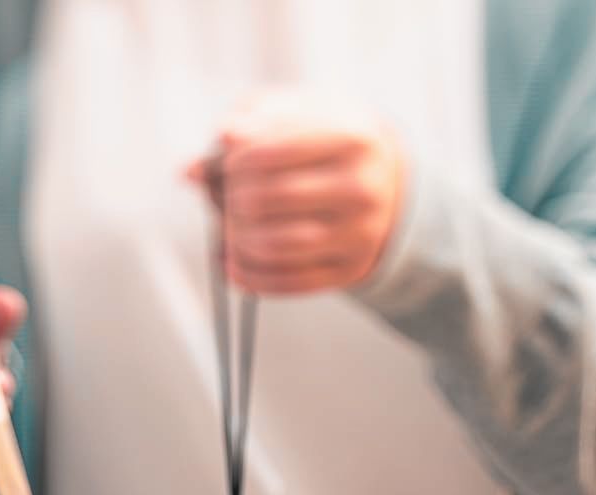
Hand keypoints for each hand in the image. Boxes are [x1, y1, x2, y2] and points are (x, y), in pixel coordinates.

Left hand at [191, 92, 405, 295]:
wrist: (383, 177)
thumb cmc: (329, 140)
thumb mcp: (301, 112)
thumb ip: (255, 121)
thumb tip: (212, 149)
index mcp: (352, 139)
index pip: (269, 153)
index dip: (235, 160)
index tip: (230, 162)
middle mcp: (362, 189)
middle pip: (268, 199)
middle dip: (234, 198)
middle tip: (229, 195)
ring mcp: (360, 234)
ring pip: (276, 246)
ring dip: (237, 239)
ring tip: (230, 226)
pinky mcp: (351, 269)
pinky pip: (289, 282)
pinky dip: (250, 277)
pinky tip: (232, 262)